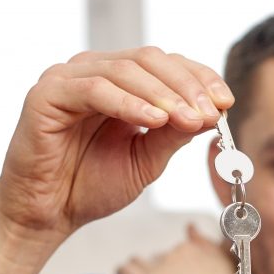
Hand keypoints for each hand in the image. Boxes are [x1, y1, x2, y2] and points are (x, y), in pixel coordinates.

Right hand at [0, 48, 231, 241]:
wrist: (48, 214)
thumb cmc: (92, 184)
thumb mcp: (148, 158)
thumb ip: (176, 133)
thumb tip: (214, 112)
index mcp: (120, 82)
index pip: (167, 64)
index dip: (200, 78)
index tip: (227, 101)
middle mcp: (94, 71)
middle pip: (150, 59)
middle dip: (186, 86)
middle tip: (211, 113)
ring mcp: (68, 79)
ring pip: (125, 70)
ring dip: (163, 94)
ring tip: (187, 118)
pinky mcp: (46, 95)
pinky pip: (94, 89)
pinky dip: (128, 103)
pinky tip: (153, 120)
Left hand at [117, 224, 254, 273]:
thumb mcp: (227, 269)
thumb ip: (207, 245)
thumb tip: (189, 227)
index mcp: (197, 248)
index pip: (175, 253)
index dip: (174, 271)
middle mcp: (178, 252)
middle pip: (158, 259)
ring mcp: (163, 267)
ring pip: (139, 263)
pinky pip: (125, 271)